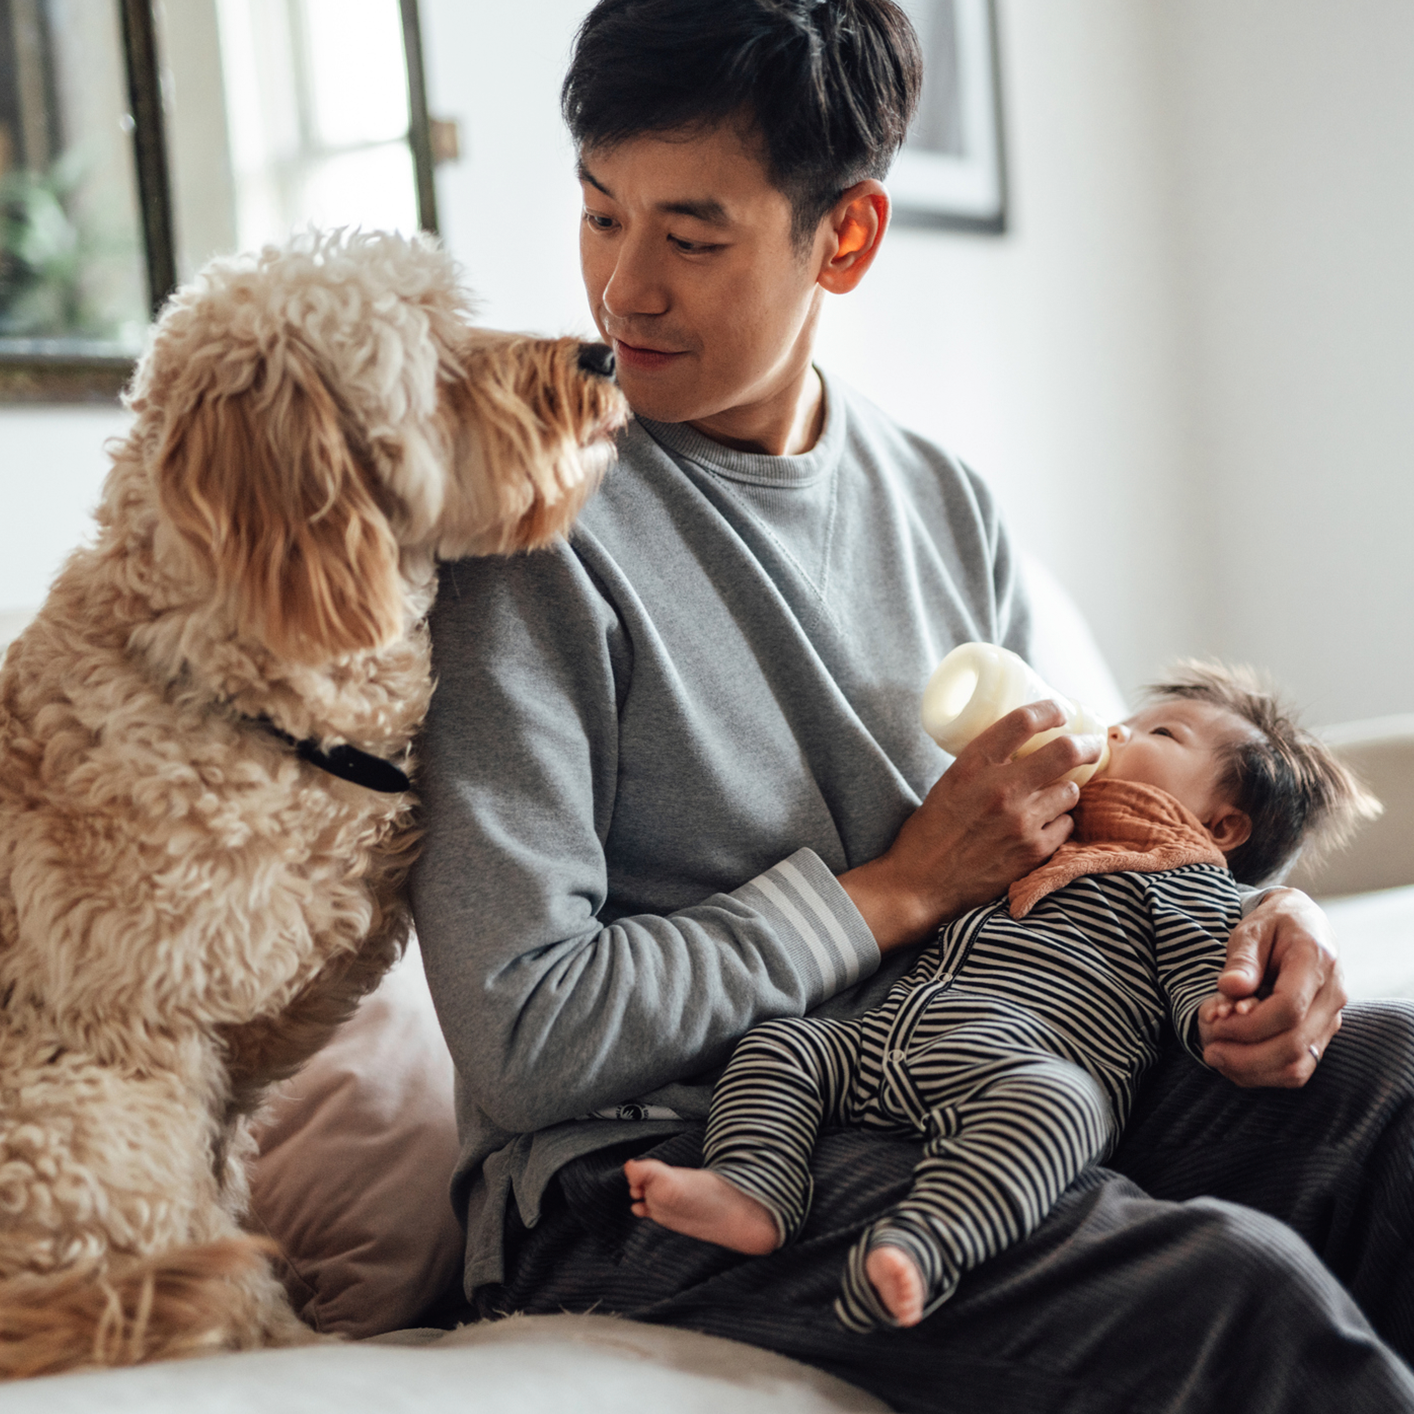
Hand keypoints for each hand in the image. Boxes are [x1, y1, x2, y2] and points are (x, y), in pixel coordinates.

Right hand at [840, 701, 1102, 951]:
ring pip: (1070, 790)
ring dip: (1064, 791)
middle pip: (1064, 750)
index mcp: (973, 765)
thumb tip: (1021, 749)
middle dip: (1086, 745)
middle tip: (1090, 745)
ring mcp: (1021, 820)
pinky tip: (1041, 827)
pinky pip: (1065, 825)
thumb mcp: (948, 784)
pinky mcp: (1033, 850)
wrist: (920, 884)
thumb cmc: (930, 832)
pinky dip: (1058, 823)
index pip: (1022, 721)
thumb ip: (983, 766)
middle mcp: (1000, 788)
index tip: (1059, 711)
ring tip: (1050, 797)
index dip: (1049, 710)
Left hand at [1201, 888, 1345, 1086]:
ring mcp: (1330, 1019)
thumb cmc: (1274, 926)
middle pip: (1293, 1045)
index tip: (1214, 1019)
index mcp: (1317, 961)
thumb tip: (1231, 988)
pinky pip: (1298, 1068)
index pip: (1288, 1008)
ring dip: (1252, 1069)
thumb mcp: (1252, 929)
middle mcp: (1332, 996)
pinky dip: (1264, 1073)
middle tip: (1208, 1047)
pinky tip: (1233, 1060)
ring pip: (1298, 1066)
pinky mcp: (1321, 1035)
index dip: (1248, 1024)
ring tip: (1216, 1055)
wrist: (1303, 925)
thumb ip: (1243, 959)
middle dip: (1244, 1054)